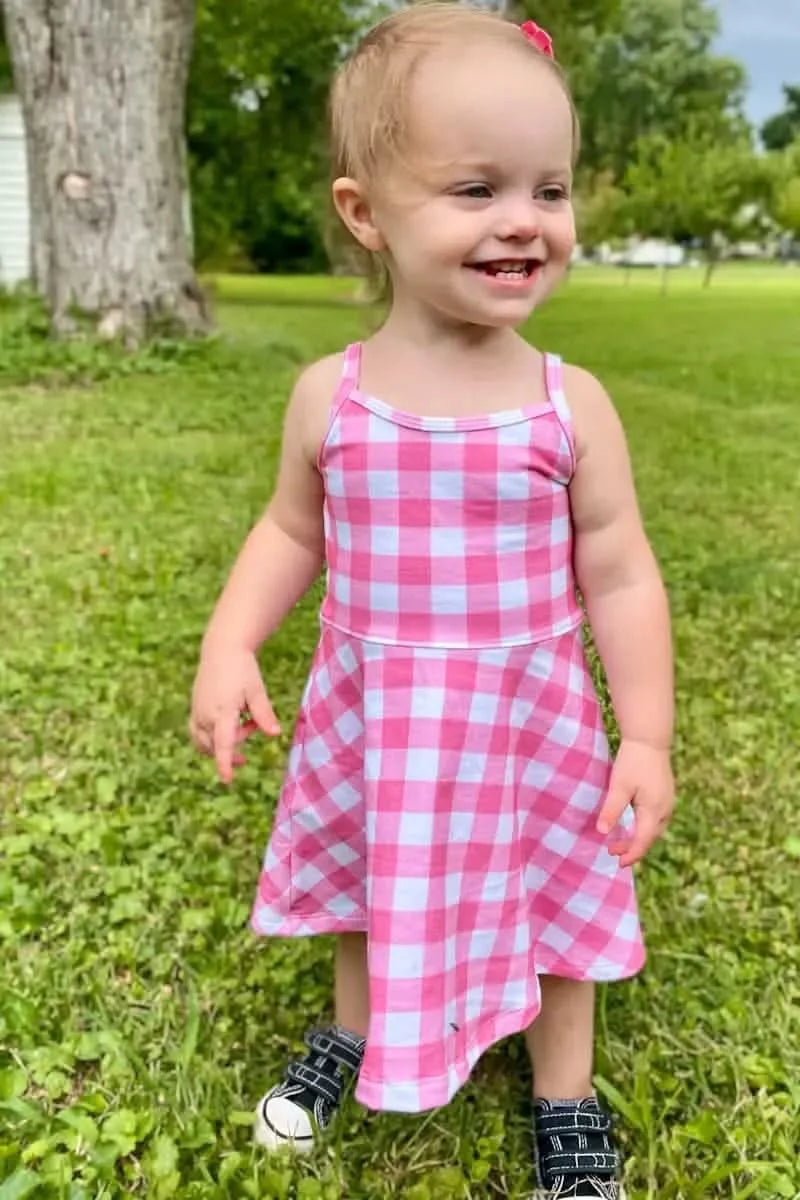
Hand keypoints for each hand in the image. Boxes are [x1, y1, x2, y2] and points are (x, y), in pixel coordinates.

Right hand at [189, 645, 280, 784]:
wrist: (221, 650)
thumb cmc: (242, 669)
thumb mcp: (257, 690)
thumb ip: (264, 715)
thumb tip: (275, 735)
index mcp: (223, 711)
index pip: (223, 744)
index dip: (225, 763)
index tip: (227, 780)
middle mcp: (205, 715)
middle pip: (217, 745)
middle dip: (236, 745)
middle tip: (253, 725)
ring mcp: (197, 713)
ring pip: (205, 742)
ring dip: (223, 742)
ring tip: (244, 724)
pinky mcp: (194, 710)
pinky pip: (198, 734)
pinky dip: (212, 737)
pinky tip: (227, 724)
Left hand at [596, 738, 674, 867]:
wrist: (649, 739)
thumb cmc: (633, 762)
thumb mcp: (619, 786)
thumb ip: (611, 810)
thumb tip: (602, 833)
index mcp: (654, 811)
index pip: (642, 841)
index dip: (630, 854)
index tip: (617, 862)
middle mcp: (664, 810)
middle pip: (649, 838)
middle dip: (632, 848)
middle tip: (612, 852)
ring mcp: (667, 803)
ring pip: (654, 829)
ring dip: (638, 838)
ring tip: (620, 842)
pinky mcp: (665, 796)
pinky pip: (656, 820)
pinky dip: (644, 828)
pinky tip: (633, 825)